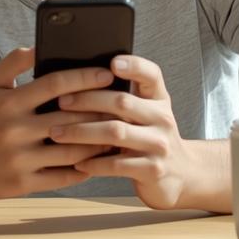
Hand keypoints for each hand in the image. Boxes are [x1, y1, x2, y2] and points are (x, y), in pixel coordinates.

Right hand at [0, 47, 113, 198]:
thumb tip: (40, 44)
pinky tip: (99, 160)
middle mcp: (15, 131)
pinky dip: (84, 169)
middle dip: (101, 109)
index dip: (85, 76)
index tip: (109, 72)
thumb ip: (13, 62)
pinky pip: (62, 177)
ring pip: (71, 150)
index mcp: (10, 103)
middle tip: (125, 103)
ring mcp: (19, 160)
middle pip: (70, 118)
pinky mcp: (22, 184)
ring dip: (98, 142)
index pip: (56, 84)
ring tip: (119, 132)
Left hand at [48, 55, 197, 209]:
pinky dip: (93, 162)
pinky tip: (76, 161)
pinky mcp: (152, 170)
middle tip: (60, 101)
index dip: (134, 66)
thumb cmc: (150, 139)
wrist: (181, 176)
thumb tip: (79, 80)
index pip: (152, 75)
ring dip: (81, 131)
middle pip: (123, 102)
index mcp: (159, 100)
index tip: (112, 63)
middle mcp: (163, 119)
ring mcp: (159, 145)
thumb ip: (125, 99)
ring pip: (115, 132)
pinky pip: (116, 164)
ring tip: (57, 133)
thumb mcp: (146, 115)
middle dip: (87, 100)